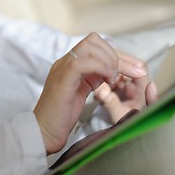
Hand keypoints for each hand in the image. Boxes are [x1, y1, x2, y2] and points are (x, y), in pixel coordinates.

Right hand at [33, 33, 146, 153]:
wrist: (42, 132)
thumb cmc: (60, 118)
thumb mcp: (80, 93)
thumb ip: (91, 80)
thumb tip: (108, 73)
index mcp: (70, 65)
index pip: (95, 46)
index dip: (117, 54)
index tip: (133, 68)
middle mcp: (65, 62)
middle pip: (94, 41)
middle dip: (118, 55)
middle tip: (131, 73)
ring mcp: (62, 68)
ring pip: (89, 46)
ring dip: (111, 61)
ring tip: (115, 80)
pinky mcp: (62, 79)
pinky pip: (82, 62)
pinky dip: (101, 67)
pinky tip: (108, 81)